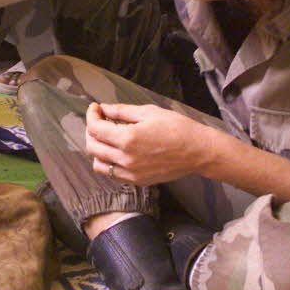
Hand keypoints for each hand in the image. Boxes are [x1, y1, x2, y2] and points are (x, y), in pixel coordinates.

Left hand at [84, 102, 213, 185]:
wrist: (198, 151)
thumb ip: (122, 112)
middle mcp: (125, 158)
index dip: (92, 115)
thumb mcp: (149, 112)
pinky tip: (116, 152)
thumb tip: (104, 108)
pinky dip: (108, 163)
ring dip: (97, 149)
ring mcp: (130, 173)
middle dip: (91, 130)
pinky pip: (112, 174)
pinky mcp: (137, 181)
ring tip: (106, 137)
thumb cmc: (177, 127)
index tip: (96, 108)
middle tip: (100, 120)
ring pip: (98, 164)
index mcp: (127, 138)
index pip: (95, 128)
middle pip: (92, 146)